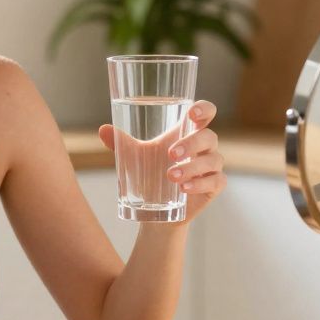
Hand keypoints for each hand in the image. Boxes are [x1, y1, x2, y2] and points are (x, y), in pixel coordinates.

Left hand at [98, 100, 222, 223]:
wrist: (154, 210)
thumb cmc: (148, 174)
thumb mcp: (133, 158)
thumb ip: (120, 142)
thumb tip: (103, 130)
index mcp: (187, 133)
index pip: (205, 113)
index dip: (204, 109)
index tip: (191, 114)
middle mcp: (203, 147)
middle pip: (209, 136)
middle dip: (192, 143)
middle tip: (171, 154)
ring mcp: (211, 167)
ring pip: (213, 160)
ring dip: (192, 167)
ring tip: (171, 176)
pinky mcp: (214, 186)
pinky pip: (216, 181)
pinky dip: (200, 184)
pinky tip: (184, 189)